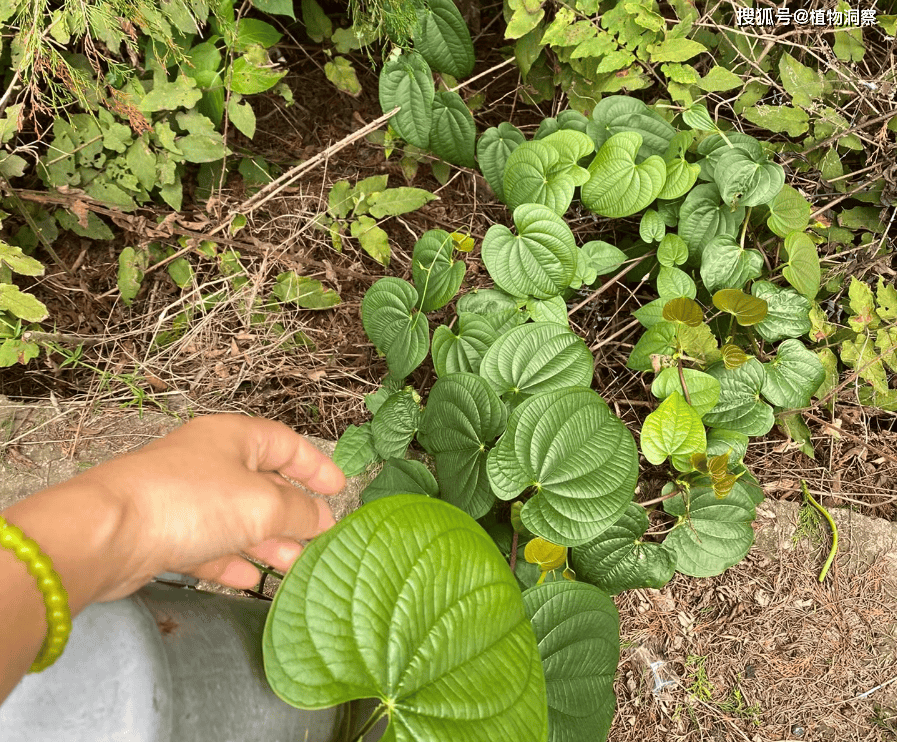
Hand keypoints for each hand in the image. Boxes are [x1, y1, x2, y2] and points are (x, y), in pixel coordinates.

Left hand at [78, 414, 345, 600]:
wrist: (105, 534)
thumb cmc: (191, 502)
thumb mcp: (263, 505)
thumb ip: (300, 512)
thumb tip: (322, 519)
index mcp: (233, 437)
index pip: (286, 443)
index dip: (316, 466)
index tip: (339, 489)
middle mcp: (208, 461)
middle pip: (262, 484)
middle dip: (293, 515)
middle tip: (317, 541)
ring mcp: (182, 497)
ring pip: (236, 518)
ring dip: (266, 543)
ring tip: (291, 567)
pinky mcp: (162, 532)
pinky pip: (207, 544)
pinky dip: (229, 560)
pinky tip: (246, 580)